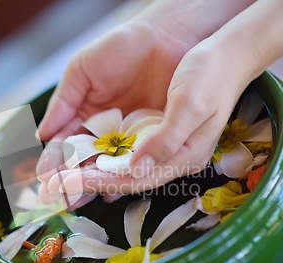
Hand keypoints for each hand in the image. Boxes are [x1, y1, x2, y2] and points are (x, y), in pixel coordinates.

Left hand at [44, 39, 248, 196]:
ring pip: (122, 167)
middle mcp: (172, 158)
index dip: (101, 182)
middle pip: (126, 178)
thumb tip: (136, 169)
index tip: (71, 183)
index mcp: (184, 157)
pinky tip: (84, 157)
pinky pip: (125, 150)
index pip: (136, 179)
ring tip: (62, 175)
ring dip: (92, 171)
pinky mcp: (157, 133)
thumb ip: (165, 140)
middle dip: (89, 183)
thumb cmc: (211, 76)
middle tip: (56, 187)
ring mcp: (165, 147)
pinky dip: (103, 154)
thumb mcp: (190, 106)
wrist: (226, 55)